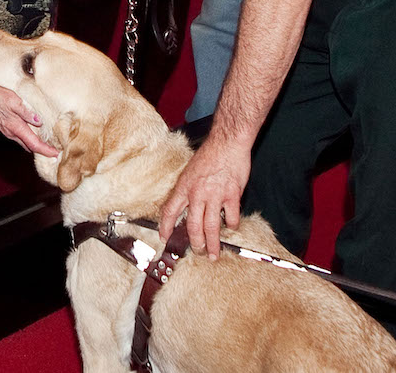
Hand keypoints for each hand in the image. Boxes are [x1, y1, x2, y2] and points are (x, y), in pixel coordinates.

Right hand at [0, 71, 58, 156]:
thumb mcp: (14, 101)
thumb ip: (27, 112)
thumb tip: (39, 121)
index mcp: (16, 128)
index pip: (34, 144)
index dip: (46, 151)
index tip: (56, 154)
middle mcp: (12, 133)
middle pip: (30, 147)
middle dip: (43, 151)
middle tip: (55, 151)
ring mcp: (8, 131)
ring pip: (25, 143)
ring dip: (36, 145)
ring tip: (48, 144)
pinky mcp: (5, 127)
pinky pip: (20, 138)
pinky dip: (29, 139)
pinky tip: (33, 134)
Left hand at [157, 132, 250, 257]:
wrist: (227, 142)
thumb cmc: (210, 153)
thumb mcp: (191, 170)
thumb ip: (189, 188)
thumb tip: (187, 204)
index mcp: (185, 186)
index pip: (170, 211)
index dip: (166, 226)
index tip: (164, 237)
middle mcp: (197, 193)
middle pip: (193, 225)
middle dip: (195, 242)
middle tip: (197, 252)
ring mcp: (215, 195)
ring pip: (211, 227)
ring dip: (212, 243)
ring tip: (213, 253)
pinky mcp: (231, 195)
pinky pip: (231, 217)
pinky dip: (231, 225)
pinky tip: (231, 227)